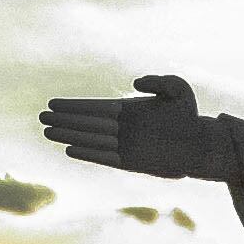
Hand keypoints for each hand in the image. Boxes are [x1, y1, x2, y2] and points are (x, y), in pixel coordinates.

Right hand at [39, 73, 212, 179]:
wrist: (203, 145)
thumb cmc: (190, 115)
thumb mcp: (179, 90)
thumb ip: (159, 81)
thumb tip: (135, 83)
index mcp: (128, 110)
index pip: (95, 107)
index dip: (73, 106)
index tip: (53, 103)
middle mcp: (123, 128)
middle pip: (87, 123)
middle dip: (64, 120)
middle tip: (41, 118)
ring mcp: (126, 145)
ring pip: (92, 140)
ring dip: (70, 136)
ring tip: (47, 132)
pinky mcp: (132, 163)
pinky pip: (105, 158)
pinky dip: (88, 154)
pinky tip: (70, 149)